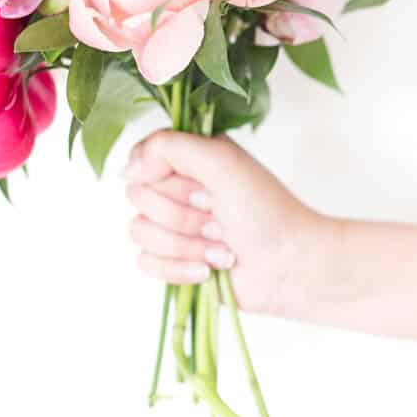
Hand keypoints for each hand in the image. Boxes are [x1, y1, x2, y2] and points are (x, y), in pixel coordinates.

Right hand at [121, 130, 331, 316]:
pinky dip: (180, 269)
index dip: (165, 177)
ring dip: (187, 244)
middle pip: (138, 197)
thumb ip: (167, 146)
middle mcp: (178, 188)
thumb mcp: (221, 160)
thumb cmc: (265, 210)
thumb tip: (128, 170)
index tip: (201, 186)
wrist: (288, 266)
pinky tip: (209, 270)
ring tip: (221, 244)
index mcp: (189, 158)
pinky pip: (145, 263)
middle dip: (182, 214)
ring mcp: (174, 227)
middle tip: (219, 217)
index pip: (142, 159)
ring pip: (140, 232)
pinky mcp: (173, 261)